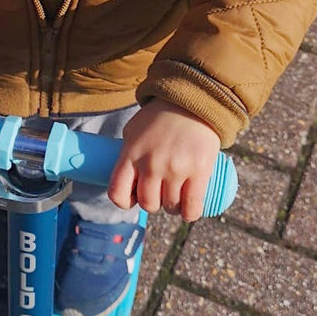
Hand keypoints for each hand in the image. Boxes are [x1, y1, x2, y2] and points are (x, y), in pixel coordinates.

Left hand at [108, 99, 221, 221]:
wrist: (193, 102)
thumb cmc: (160, 117)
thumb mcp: (134, 130)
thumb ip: (128, 154)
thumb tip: (125, 180)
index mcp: (131, 154)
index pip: (117, 193)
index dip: (125, 201)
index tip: (133, 197)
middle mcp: (151, 164)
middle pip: (147, 203)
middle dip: (153, 203)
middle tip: (160, 193)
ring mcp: (175, 169)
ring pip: (169, 206)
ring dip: (172, 207)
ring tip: (176, 196)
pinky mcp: (199, 171)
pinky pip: (192, 207)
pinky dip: (189, 213)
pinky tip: (188, 209)